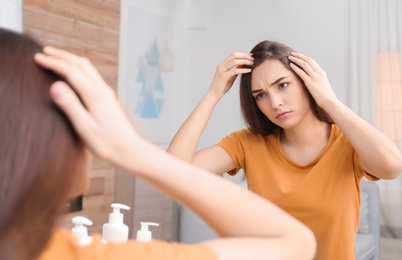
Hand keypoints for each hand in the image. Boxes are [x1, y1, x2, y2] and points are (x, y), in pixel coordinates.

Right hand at [34, 47, 139, 164]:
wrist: (129, 149)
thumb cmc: (107, 143)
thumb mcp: (85, 127)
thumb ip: (70, 106)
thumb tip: (55, 86)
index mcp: (95, 95)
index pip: (71, 71)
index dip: (53, 63)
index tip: (37, 58)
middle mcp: (102, 90)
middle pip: (80, 64)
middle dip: (61, 56)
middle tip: (44, 51)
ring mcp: (107, 93)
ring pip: (88, 68)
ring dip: (71, 60)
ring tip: (56, 58)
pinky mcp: (108, 98)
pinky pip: (92, 75)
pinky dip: (79, 68)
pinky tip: (74, 74)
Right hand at [208, 53, 253, 97]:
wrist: (215, 93)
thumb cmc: (223, 85)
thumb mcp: (231, 75)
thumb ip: (236, 69)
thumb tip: (244, 63)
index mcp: (222, 64)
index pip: (233, 55)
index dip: (242, 54)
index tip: (250, 55)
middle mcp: (221, 65)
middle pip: (234, 56)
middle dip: (244, 56)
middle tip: (252, 58)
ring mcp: (222, 70)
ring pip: (234, 61)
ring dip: (244, 61)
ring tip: (252, 63)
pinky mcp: (224, 76)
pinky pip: (235, 71)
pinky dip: (243, 70)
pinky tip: (249, 70)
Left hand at [288, 52, 336, 106]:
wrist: (329, 101)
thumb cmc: (326, 97)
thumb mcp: (322, 86)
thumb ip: (316, 82)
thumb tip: (309, 82)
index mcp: (322, 73)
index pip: (313, 62)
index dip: (305, 58)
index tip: (299, 56)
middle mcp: (319, 73)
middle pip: (308, 60)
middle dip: (299, 55)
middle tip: (292, 53)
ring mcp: (314, 77)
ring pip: (304, 64)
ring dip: (296, 59)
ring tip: (290, 57)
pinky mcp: (310, 82)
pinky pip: (301, 72)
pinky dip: (295, 67)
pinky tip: (291, 65)